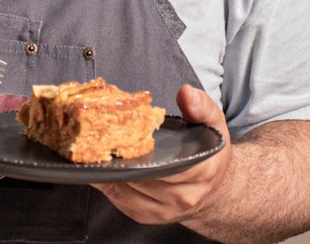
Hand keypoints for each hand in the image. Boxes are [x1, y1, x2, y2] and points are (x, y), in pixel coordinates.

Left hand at [93, 84, 232, 225]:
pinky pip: (116, 197)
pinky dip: (105, 180)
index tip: (121, 133)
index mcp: (200, 173)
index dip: (140, 149)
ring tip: (95, 147)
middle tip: (98, 135)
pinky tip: (100, 162)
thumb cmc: (208, 154)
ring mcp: (162, 210)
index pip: (165, 163)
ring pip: (123, 188)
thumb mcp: (213, 124)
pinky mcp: (144, 216)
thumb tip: (185, 92)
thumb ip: (200, 106)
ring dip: (108, 168)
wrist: (214, 189)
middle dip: (119, 156)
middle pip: (139, 175)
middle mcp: (182, 196)